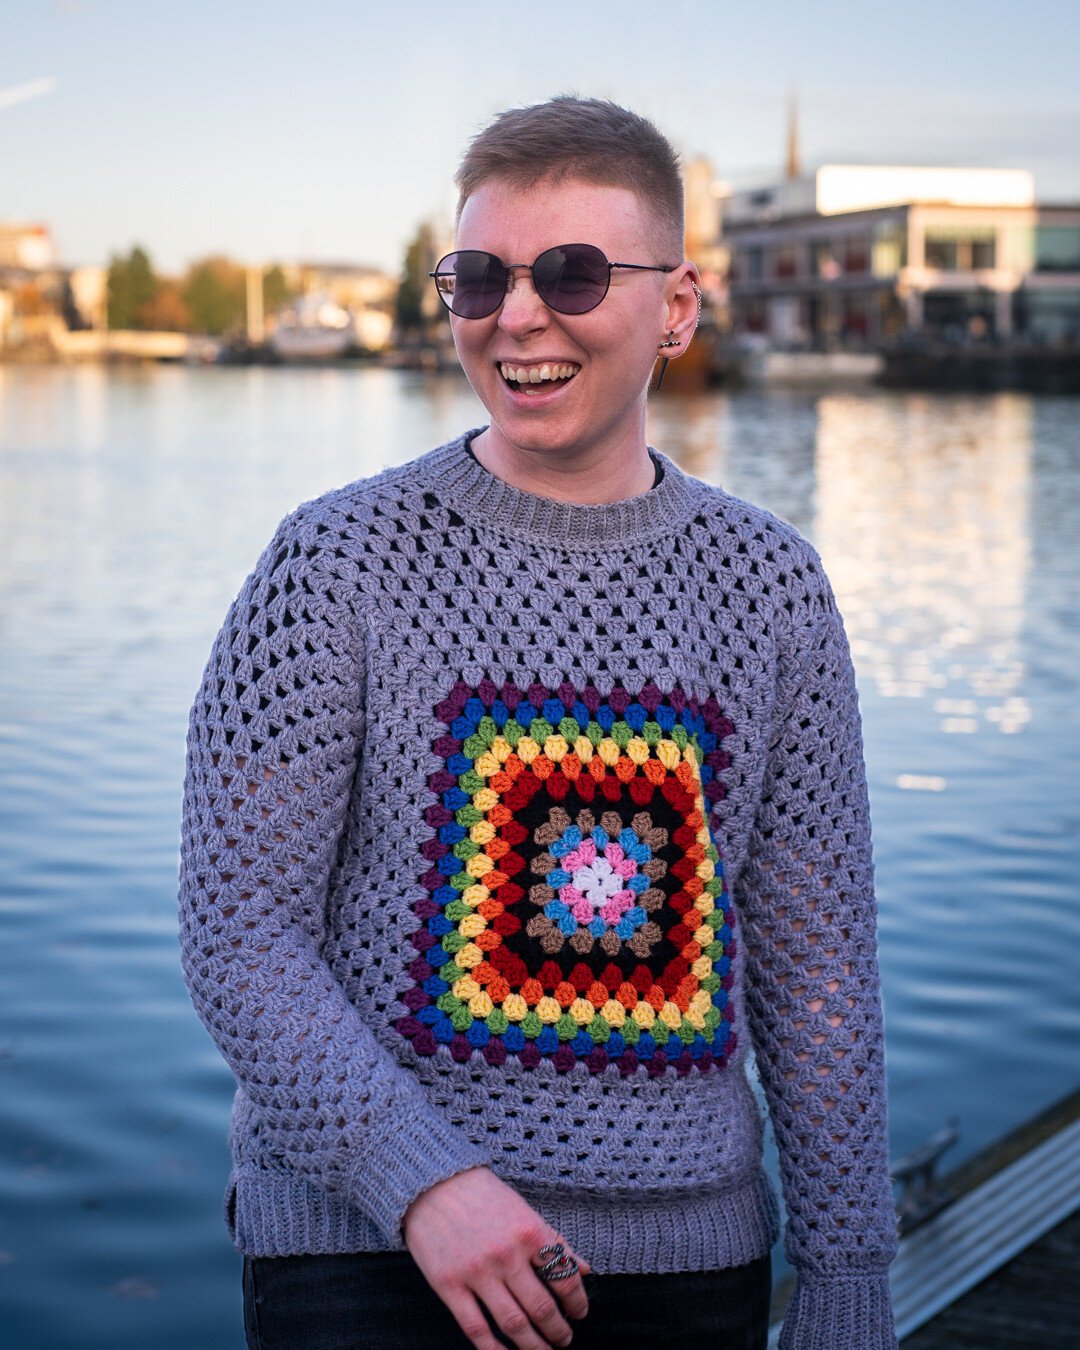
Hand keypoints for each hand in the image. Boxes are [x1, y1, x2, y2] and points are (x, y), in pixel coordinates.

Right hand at [403, 1167, 590, 1348]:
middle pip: (541, 1308)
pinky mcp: (449, 1286)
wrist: (432, 1183)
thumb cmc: (482, 1196)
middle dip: (558, 1330)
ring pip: (513, 1324)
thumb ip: (554, 1241)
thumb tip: (585, 1269)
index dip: (577, 1302)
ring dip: (534, 1346)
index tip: (579, 1313)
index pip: (564, 1278)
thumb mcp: (524, 1210)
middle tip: (564, 1339)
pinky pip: (476, 1329)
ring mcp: (477, 1272)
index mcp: (529, 1231)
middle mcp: (506, 1254)